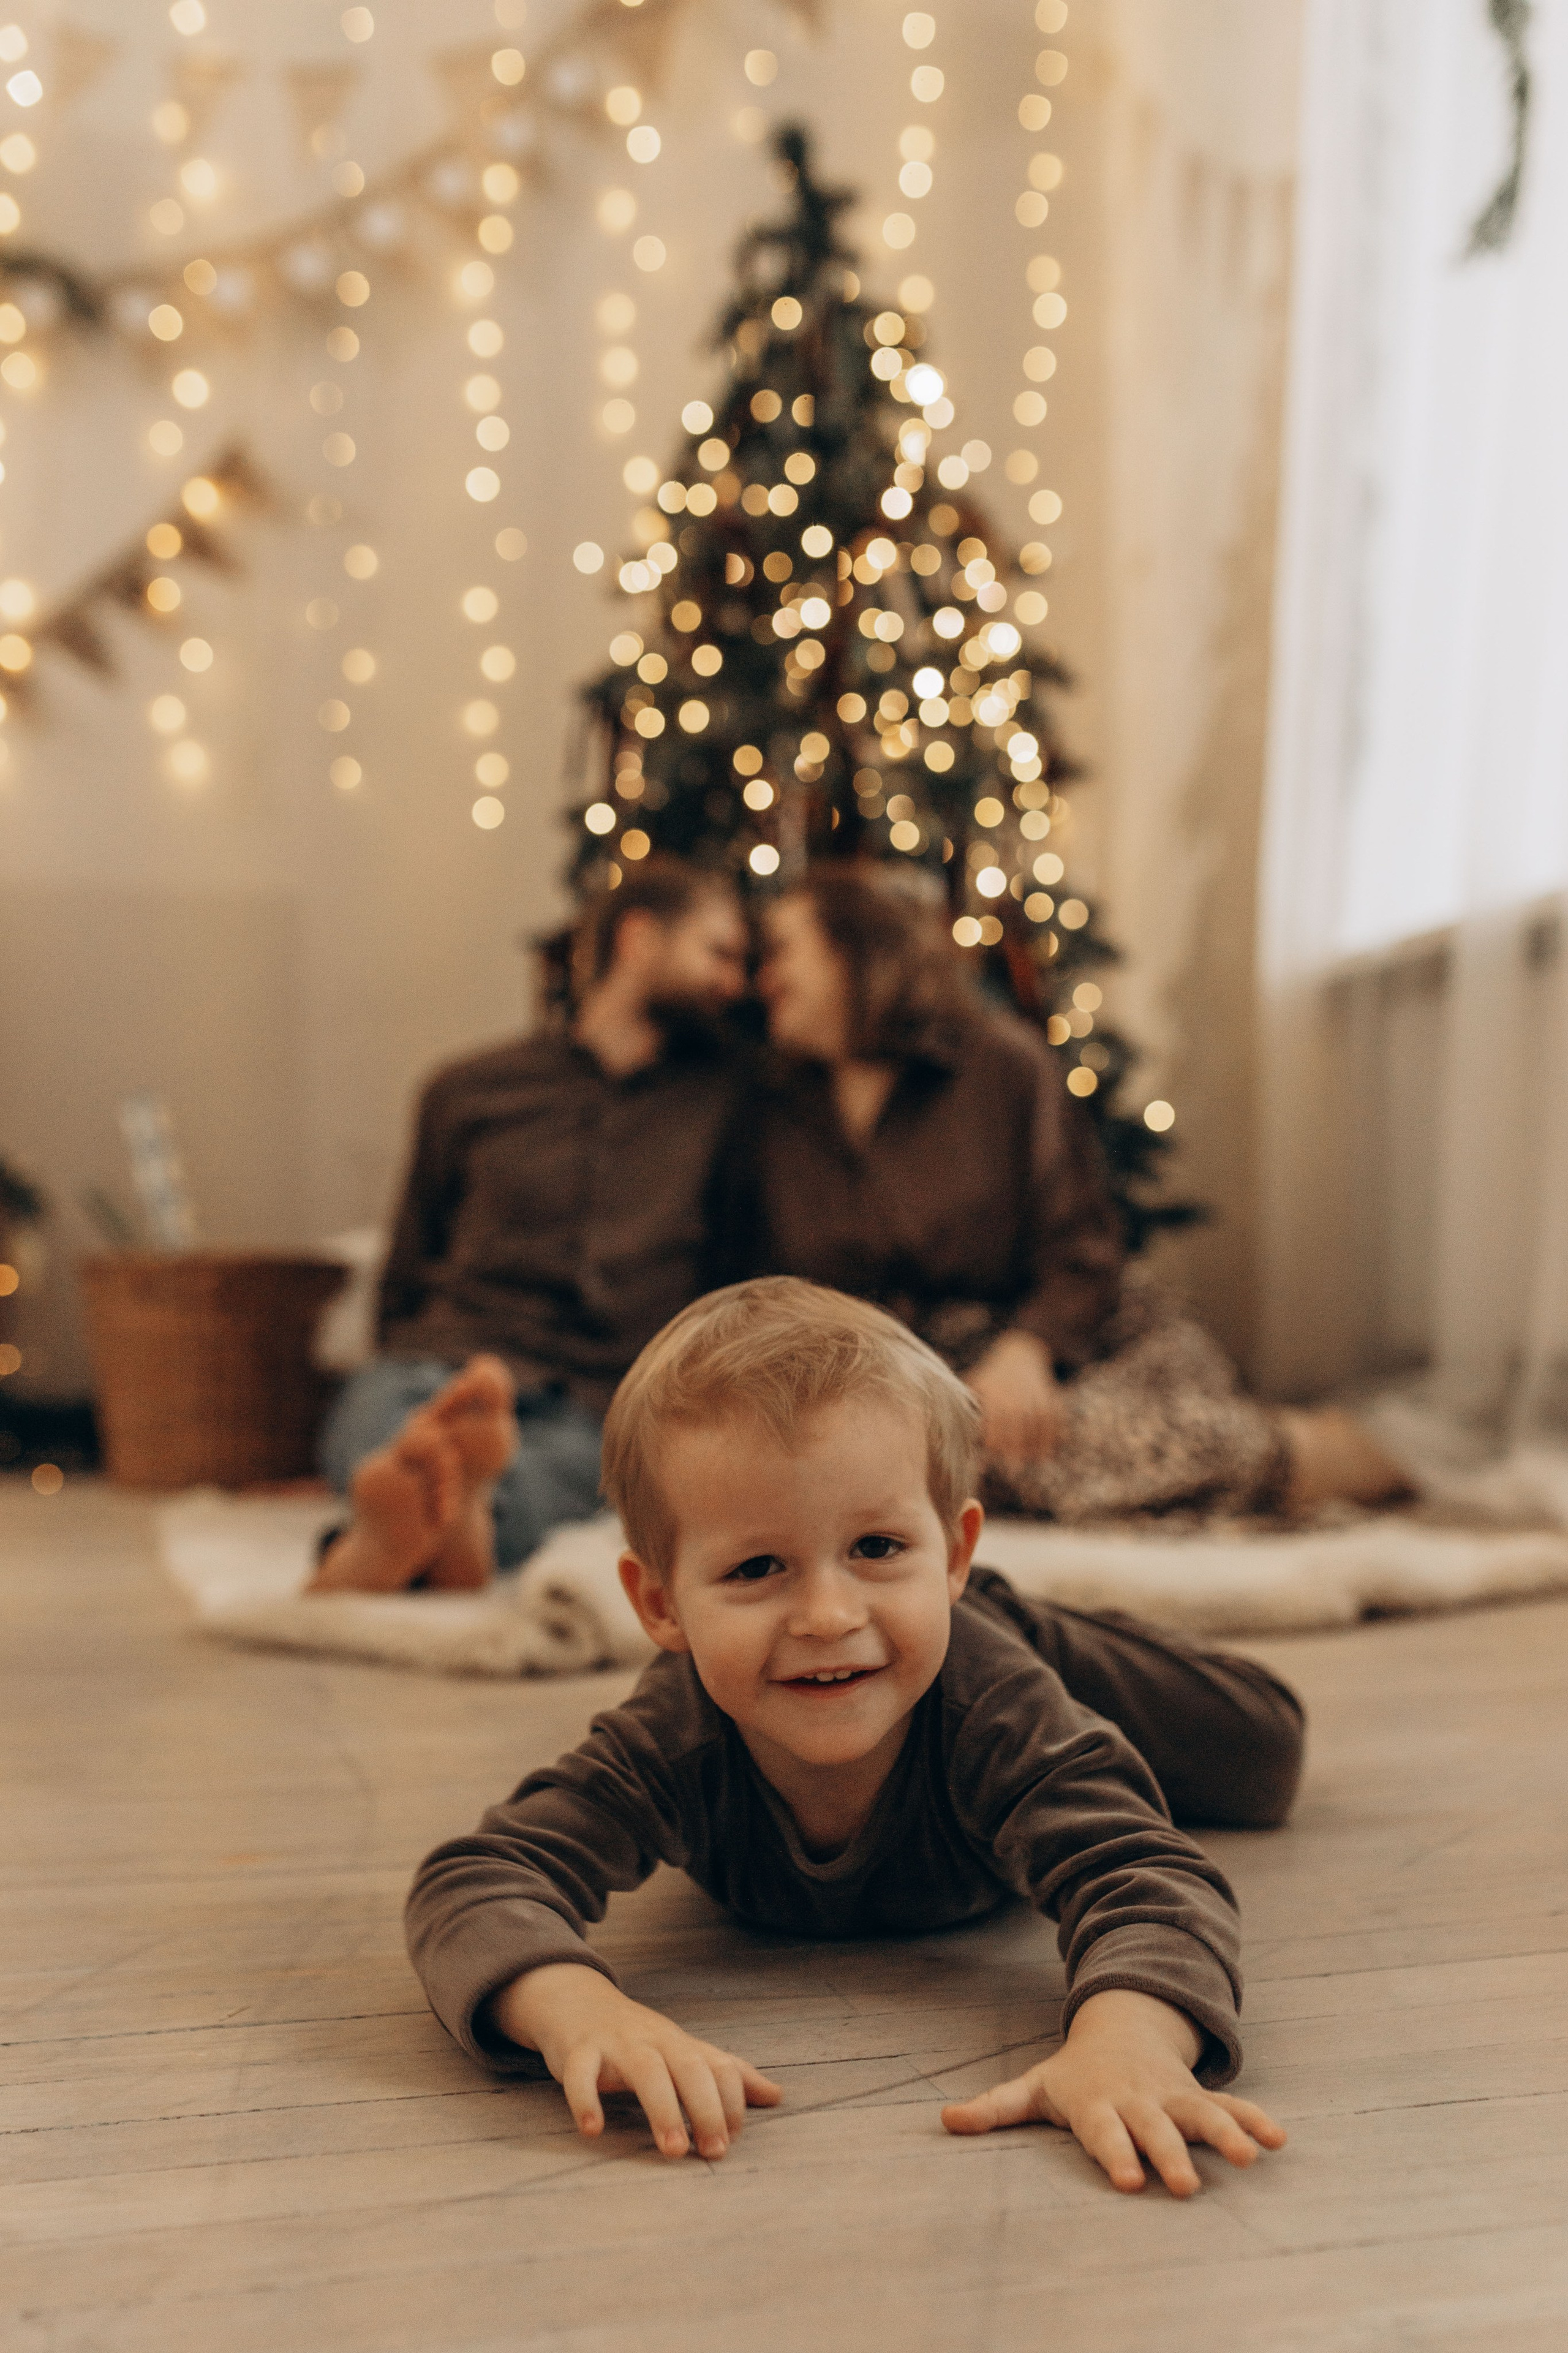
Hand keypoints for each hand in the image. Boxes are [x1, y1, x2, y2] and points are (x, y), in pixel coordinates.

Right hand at [489, 1963, 781, 2160]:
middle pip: (688, 2067)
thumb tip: (777, 2095)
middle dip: (706, 2109)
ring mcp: (616, 2043)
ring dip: (662, 2109)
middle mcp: (653, 2040)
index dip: (731, 2101)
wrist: (576, 1999)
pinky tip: (592, 2128)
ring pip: (645, 2070)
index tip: (733, 2140)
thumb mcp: (683, 2051)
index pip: (718, 2066)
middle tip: (715, 2152)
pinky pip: (580, 2073)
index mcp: (680, 2044)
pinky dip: (585, 2098)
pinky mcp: (577, 2050)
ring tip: (671, 2150)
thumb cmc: (637, 2036)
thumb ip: (727, 2074)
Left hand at [940, 1988, 1285, 2196]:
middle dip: (1170, 2155)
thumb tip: (945, 2121)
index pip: (1104, 2131)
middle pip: (1154, 2128)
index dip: (1115, 2153)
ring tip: (1251, 2158)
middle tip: (1186, 2187)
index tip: (1128, 2181)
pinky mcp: (1198, 2096)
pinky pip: (1230, 2106)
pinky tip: (1279, 2139)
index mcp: (1097, 2102)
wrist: (1122, 2028)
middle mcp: (1138, 2100)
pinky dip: (1254, 2119)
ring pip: (1200, 2114)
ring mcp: (1171, 2096)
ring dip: (1225, 2133)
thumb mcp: (1034, 2087)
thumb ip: (994, 2107)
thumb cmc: (1074, 2075)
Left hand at [967, 1329, 1066, 1468]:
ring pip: (1037, 1423)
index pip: (996, 1418)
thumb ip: (965, 1404)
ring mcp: (1035, 1394)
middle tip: (1012, 1468)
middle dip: (1016, 1446)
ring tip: (1033, 1462)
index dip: (995, 1436)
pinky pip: (1053, 1419)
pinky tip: (1046, 1453)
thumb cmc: (991, 1375)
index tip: (992, 1452)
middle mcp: (1016, 1393)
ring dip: (1036, 1445)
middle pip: (1018, 1423)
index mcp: (996, 1391)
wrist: (1020, 1352)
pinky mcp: (1051, 1396)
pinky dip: (1051, 1436)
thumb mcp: (976, 1382)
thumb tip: (945, 1426)